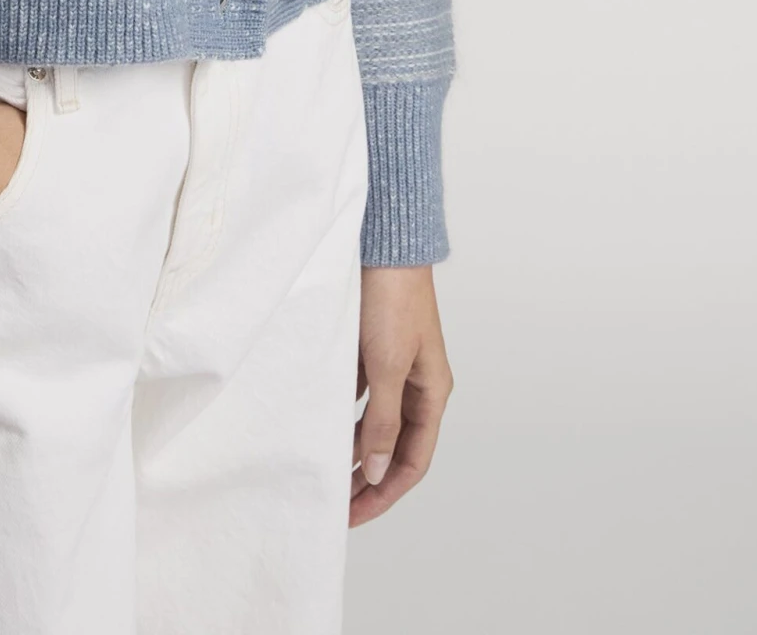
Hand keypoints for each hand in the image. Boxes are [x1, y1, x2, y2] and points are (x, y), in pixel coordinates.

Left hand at [350, 265, 453, 525]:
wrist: (385, 242)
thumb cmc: (392, 298)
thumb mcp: (386, 365)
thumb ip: (381, 421)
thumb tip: (374, 471)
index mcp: (432, 392)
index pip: (412, 461)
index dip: (384, 492)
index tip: (354, 515)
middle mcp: (417, 383)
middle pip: (395, 447)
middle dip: (369, 479)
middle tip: (337, 505)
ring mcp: (395, 365)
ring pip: (376, 423)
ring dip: (355, 450)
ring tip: (328, 473)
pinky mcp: (373, 347)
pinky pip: (361, 396)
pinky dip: (345, 416)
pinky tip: (323, 427)